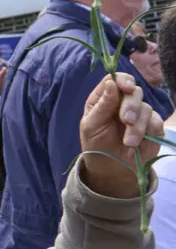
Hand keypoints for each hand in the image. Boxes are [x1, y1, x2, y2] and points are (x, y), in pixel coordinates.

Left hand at [80, 73, 163, 198]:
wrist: (111, 168)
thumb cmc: (96, 144)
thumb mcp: (91, 126)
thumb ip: (102, 105)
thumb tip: (112, 83)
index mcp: (104, 98)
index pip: (115, 79)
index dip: (123, 80)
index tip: (126, 88)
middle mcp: (123, 102)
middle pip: (134, 91)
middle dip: (131, 106)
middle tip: (126, 121)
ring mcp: (139, 113)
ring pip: (146, 108)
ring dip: (137, 125)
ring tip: (128, 142)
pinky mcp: (152, 126)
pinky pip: (156, 121)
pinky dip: (148, 131)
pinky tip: (138, 142)